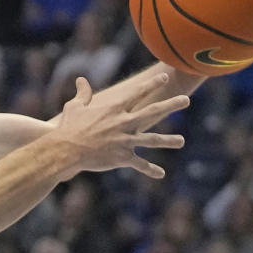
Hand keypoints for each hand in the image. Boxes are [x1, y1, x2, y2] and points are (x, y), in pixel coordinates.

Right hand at [52, 73, 188, 179]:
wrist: (66, 150)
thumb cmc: (69, 127)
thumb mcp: (74, 107)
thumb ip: (82, 93)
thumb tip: (80, 80)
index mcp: (113, 109)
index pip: (137, 93)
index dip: (152, 85)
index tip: (164, 78)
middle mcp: (123, 122)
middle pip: (152, 111)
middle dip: (170, 105)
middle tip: (186, 100)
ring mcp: (125, 140)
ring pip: (152, 140)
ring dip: (168, 141)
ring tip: (181, 141)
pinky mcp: (122, 157)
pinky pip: (139, 164)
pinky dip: (150, 169)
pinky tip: (161, 174)